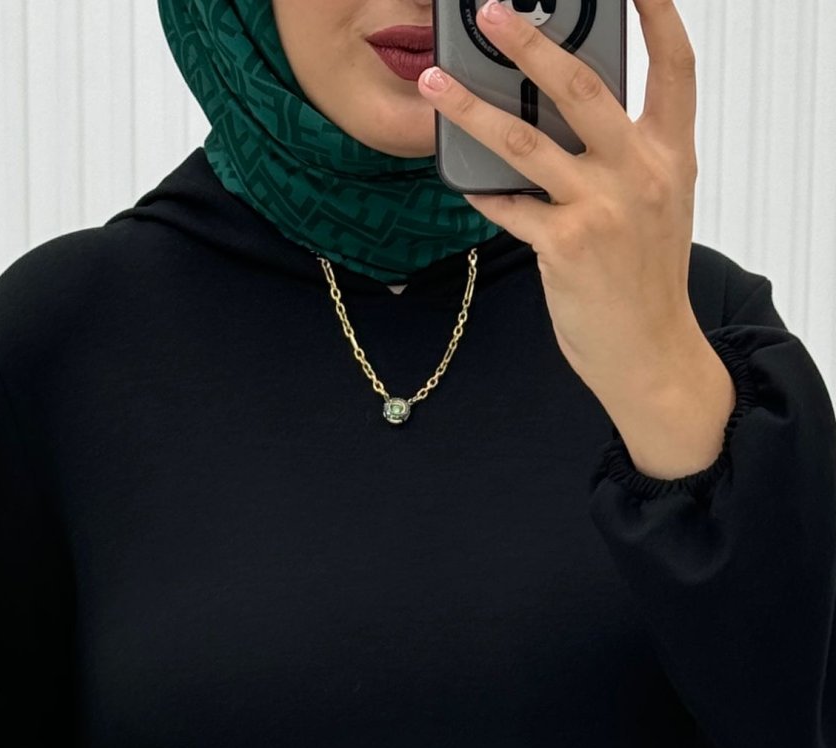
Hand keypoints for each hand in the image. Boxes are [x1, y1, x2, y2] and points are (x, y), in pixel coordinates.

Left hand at [418, 0, 706, 412]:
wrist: (649, 351)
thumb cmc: (646, 280)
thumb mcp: (659, 205)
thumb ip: (630, 156)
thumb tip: (569, 118)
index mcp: (672, 154)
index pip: (674, 65)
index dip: (657, 12)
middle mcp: (640, 172)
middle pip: (580, 87)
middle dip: (529, 43)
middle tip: (490, 12)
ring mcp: (602, 207)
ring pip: (524, 140)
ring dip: (471, 108)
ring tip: (435, 82)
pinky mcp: (565, 244)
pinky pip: (508, 206)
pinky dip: (482, 192)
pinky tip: (463, 182)